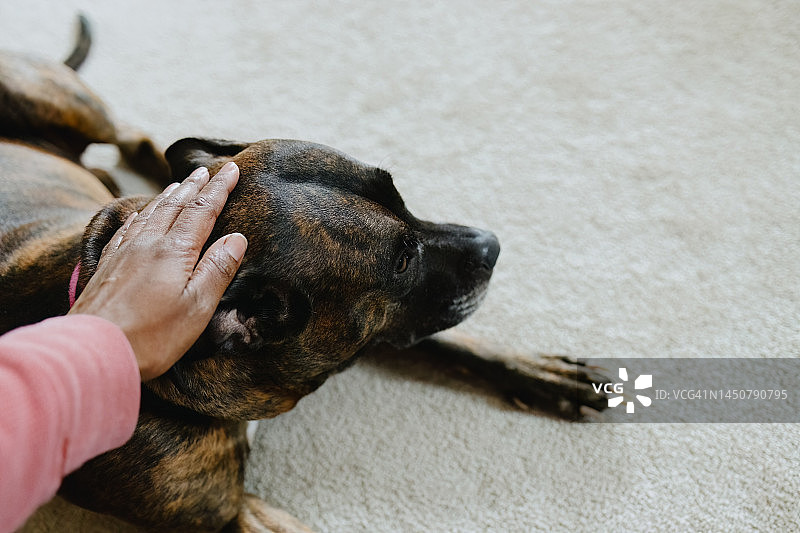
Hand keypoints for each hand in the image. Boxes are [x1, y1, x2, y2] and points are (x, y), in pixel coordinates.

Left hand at [69, 162, 246, 380]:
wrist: (93, 350)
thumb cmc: (152, 335)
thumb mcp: (197, 307)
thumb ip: (218, 269)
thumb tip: (236, 238)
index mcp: (175, 251)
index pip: (203, 211)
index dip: (219, 188)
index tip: (232, 169)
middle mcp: (148, 244)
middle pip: (175, 206)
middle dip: (194, 186)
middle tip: (207, 169)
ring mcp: (124, 253)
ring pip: (151, 214)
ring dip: (168, 196)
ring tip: (178, 183)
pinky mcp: (108, 267)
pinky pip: (127, 229)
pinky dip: (140, 215)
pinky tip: (140, 214)